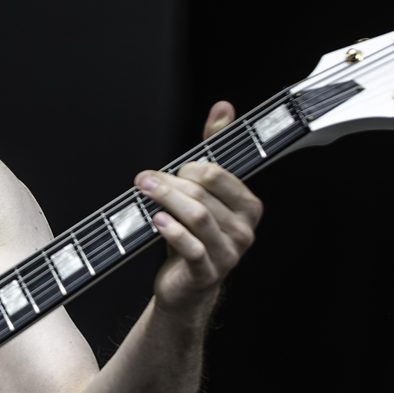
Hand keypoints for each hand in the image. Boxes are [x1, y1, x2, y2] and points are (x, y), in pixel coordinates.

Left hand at [135, 101, 262, 316]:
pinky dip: (171, 231)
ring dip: (166, 201)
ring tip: (144, 193)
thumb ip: (215, 149)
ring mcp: (229, 253)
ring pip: (197, 217)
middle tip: (145, 179)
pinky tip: (156, 221)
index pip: (222, 176)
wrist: (186, 285)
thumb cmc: (194, 235)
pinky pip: (192, 247)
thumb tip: (223, 107)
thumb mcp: (205, 192)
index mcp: (248, 206)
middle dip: (171, 183)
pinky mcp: (208, 272)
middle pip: (204, 194)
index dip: (193, 168)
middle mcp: (244, 229)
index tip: (172, 168)